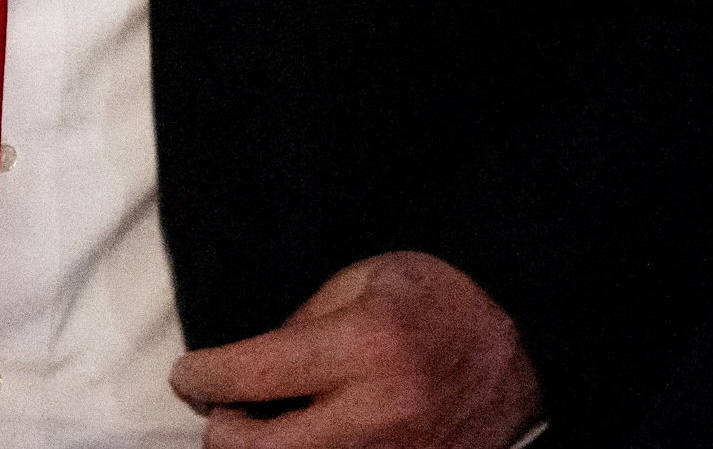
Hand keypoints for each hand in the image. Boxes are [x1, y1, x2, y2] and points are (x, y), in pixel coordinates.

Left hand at [168, 252, 541, 448]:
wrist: (521, 347)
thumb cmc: (439, 301)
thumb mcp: (362, 280)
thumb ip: (298, 325)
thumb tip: (242, 370)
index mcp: (364, 346)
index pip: (250, 376)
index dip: (202, 377)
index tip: (192, 375)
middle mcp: (379, 414)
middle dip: (222, 432)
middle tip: (222, 411)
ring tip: (262, 432)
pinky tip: (308, 441)